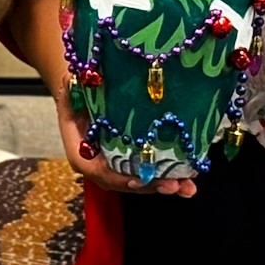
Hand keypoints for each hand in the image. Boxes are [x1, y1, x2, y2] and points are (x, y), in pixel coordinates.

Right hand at [56, 91, 195, 197]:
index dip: (118, 177)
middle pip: (123, 181)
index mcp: (80, 150)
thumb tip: (76, 78)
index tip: (139, 179)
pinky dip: (169, 176)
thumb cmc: (80, 89)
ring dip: (164, 185)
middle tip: (173, 185)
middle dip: (150, 185)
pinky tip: (190, 176)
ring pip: (140, 181)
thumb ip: (75, 86)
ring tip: (188, 187)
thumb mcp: (73, 86)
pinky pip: (149, 172)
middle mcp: (98, 163)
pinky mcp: (132, 161)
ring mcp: (117, 164)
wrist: (87, 91)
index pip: (96, 171)